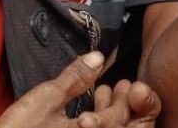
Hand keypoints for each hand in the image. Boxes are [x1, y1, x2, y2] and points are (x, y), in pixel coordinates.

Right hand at [0, 52, 160, 127]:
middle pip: (118, 127)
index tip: (127, 84)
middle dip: (121, 107)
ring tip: (102, 97)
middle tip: (120, 88)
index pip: (123, 119)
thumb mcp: (46, 99)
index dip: (132, 100)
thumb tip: (98, 56)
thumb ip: (75, 78)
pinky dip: (93, 124)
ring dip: (107, 115)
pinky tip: (84, 114)